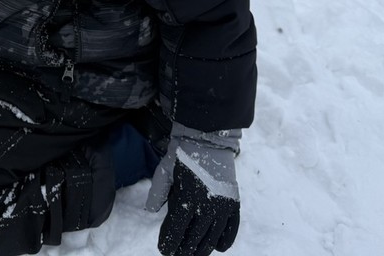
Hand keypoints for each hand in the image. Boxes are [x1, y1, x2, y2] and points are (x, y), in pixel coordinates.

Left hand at [146, 125, 240, 255]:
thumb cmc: (182, 155)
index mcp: (186, 200)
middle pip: (194, 239)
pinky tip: (217, 247)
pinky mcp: (233, 202)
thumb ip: (157, 194)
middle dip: (184, 250)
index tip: (164, 250)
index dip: (169, 244)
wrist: (207, 139)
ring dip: (202, 249)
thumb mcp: (164, 172)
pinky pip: (231, 229)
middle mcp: (206, 206)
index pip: (176, 231)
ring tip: (194, 254)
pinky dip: (225, 240)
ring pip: (212, 238)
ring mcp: (222, 206)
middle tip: (177, 254)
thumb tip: (150, 212)